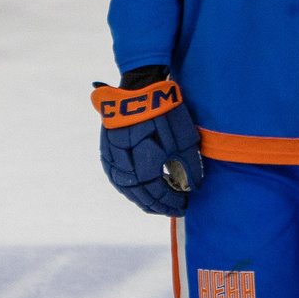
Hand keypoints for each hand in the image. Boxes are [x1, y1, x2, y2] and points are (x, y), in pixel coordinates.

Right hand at [93, 76, 203, 215]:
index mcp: (144, 165)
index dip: (171, 202)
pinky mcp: (106, 149)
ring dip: (141, 199)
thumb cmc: (167, 113)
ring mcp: (112, 157)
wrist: (140, 88)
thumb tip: (192, 188)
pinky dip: (127, 187)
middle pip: (140, 195)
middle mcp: (124, 166)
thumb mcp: (185, 140)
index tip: (184, 205)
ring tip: (156, 204)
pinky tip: (137, 190)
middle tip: (173, 209)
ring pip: (125, 188)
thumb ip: (189, 167)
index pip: (158, 193)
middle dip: (157, 205)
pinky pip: (115, 176)